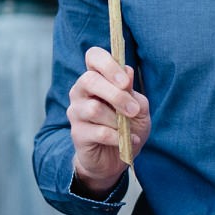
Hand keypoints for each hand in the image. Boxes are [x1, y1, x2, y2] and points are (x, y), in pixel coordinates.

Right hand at [68, 45, 150, 194]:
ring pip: (94, 109)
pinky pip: (98, 132)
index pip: (93, 56)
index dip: (107, 63)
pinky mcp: (77, 134)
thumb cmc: (128, 125)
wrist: (117, 157)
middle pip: (90, 80)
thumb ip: (132, 91)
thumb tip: (127, 71)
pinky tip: (128, 141)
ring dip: (117, 119)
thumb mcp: (138, 107)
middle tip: (134, 110)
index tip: (125, 81)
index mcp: (97, 78)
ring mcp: (76, 112)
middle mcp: (81, 91)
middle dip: (117, 95)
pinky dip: (118, 137)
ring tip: (129, 128)